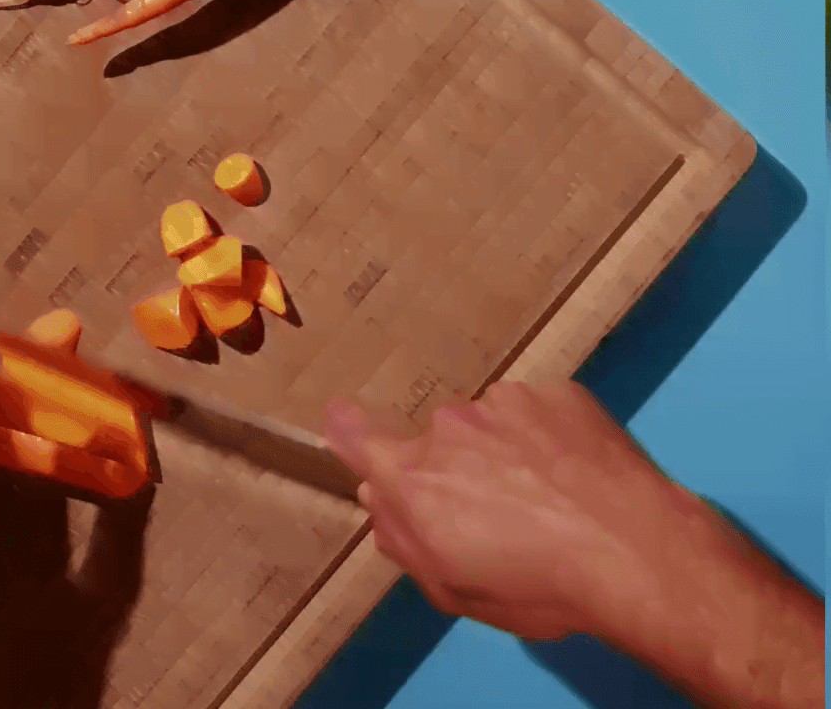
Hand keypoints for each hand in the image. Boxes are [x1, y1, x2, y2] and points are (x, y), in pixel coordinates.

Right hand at [324, 378, 689, 640]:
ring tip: (549, 493)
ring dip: (504, 450)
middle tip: (500, 510)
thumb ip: (402, 539)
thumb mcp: (454, 587)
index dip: (346, 430)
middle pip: (437, 442)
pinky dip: (547, 436)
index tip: (343, 423)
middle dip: (455, 468)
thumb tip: (374, 497)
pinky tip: (576, 471)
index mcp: (415, 476)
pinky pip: (535, 411)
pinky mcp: (554, 391)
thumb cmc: (538, 584)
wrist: (636, 549)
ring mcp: (503, 401)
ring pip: (489, 424)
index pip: (356, 436)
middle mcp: (449, 425)